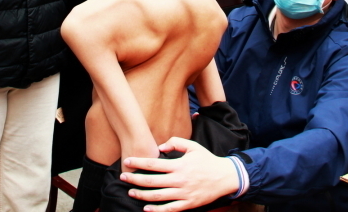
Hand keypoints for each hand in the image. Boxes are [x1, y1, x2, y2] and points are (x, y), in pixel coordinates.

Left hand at [121, 137, 238, 211]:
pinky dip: (156, 211)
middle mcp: (179, 180)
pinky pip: (169, 209)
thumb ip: (176, 142)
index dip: (139, 163)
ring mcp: (183, 194)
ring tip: (131, 191)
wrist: (224, 177)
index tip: (128, 162)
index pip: (154, 164)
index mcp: (179, 165)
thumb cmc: (207, 160)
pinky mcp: (188, 204)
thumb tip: (160, 146)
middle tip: (123, 177)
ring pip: (157, 197)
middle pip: (152, 181)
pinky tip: (146, 208)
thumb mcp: (193, 146)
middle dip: (135, 179)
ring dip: (142, 195)